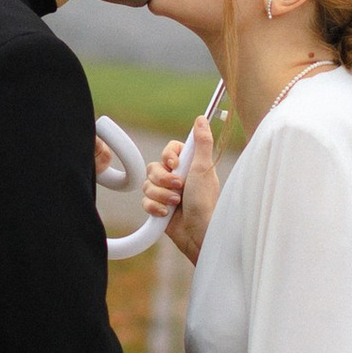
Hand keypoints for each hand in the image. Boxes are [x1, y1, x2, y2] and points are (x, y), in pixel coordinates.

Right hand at [148, 115, 217, 263]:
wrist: (199, 234)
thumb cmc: (206, 202)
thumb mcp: (204, 168)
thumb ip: (202, 142)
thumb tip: (202, 118)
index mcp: (189, 166)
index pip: (169, 150)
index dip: (168, 156)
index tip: (175, 164)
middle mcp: (177, 178)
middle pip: (154, 167)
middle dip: (164, 179)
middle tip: (180, 188)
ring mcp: (167, 194)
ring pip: (147, 185)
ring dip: (161, 195)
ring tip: (176, 204)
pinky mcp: (159, 208)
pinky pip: (145, 201)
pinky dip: (155, 208)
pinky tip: (167, 214)